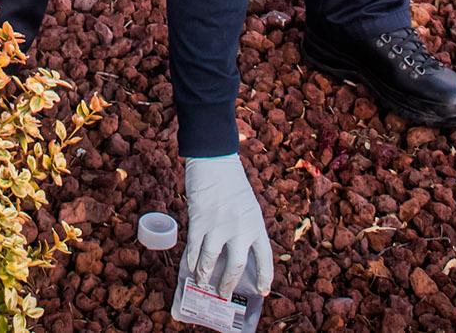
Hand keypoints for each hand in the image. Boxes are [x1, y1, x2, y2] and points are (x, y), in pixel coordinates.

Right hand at [182, 154, 272, 298]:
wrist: (215, 160)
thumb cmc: (232, 183)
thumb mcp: (248, 207)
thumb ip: (245, 229)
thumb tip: (234, 256)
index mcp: (256, 224)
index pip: (264, 257)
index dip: (264, 277)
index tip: (262, 291)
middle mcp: (240, 228)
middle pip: (236, 265)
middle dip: (228, 284)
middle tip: (223, 294)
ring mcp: (218, 225)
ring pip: (211, 260)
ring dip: (205, 275)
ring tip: (203, 283)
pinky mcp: (199, 220)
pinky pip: (195, 248)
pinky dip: (192, 261)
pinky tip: (191, 268)